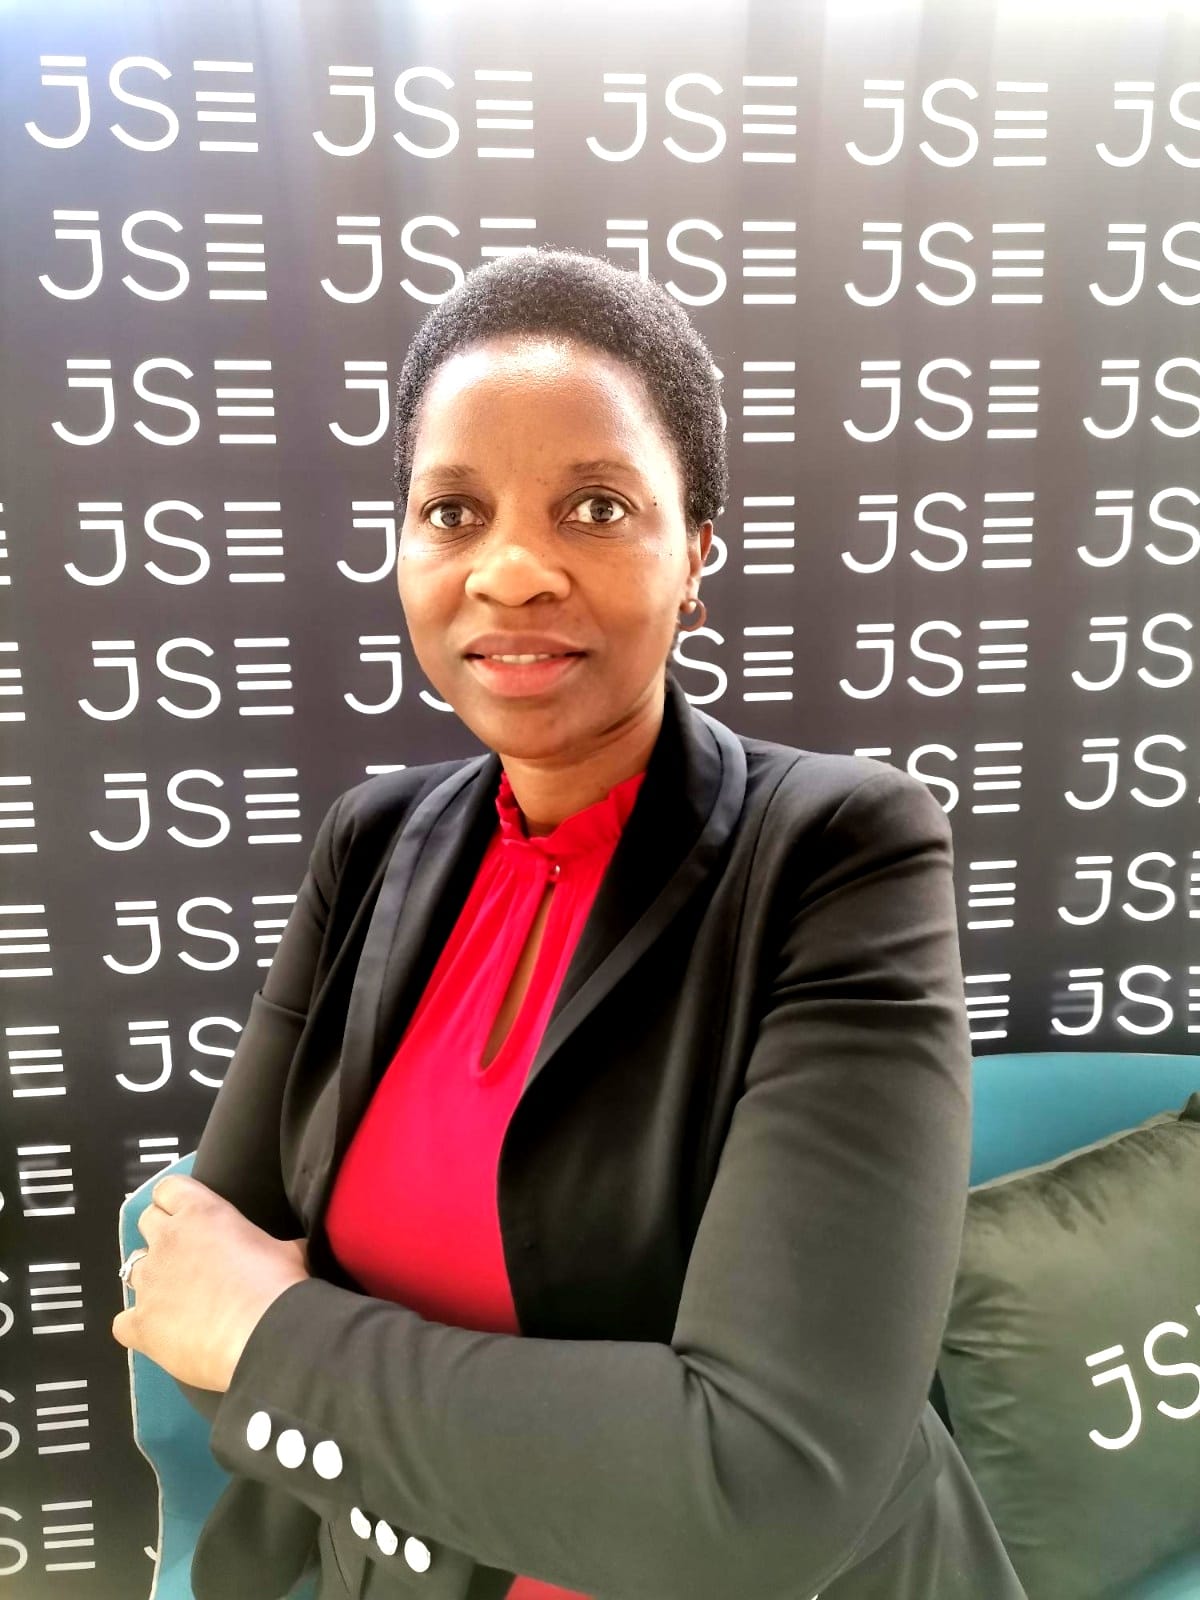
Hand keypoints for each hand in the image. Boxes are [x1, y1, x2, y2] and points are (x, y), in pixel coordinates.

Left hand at [112, 1174, 309, 1392]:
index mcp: (202, 1212)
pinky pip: (122, 1322)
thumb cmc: (279, 1283)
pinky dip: (138, 1326)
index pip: (168, 1188)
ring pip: (131, 1268)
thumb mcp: (287, 1249)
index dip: (177, 1200)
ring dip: (151, 1279)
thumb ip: (271, 1244)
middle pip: (146, 1221)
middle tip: (187, 1255)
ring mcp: (148, 1282)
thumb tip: (288, 1250)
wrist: (263, 1334)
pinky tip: (159, 1334)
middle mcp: (167, 1240)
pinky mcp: (139, 1323)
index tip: (191, 1215)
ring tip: (176, 1298)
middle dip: (162, 1234)